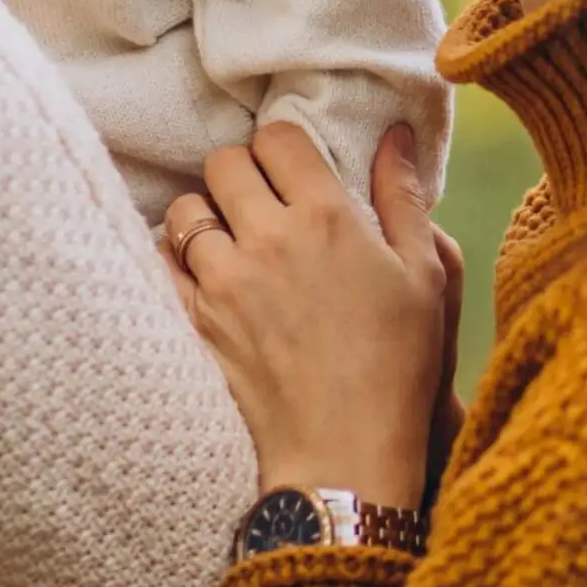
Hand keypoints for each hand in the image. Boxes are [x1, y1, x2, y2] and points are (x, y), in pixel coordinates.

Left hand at [165, 122, 451, 512]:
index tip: (292, 170)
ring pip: (186, 209)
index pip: (277, 138)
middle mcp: (269, 237)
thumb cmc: (398, 367)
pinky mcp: (196, 320)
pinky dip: (175, 260)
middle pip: (224, 163)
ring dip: (205, 216)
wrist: (345, 454)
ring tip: (230, 242)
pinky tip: (204, 276)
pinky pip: (161, 262)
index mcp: (327, 216)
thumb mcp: (424, 276)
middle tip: (261, 204)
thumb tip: (395, 132)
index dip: (283, 147)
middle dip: (241, 174)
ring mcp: (225, 280)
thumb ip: (404, 197)